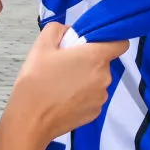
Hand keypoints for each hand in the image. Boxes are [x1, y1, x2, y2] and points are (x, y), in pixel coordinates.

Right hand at [9, 23, 125, 141]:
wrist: (29, 120)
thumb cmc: (35, 81)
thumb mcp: (41, 46)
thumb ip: (58, 30)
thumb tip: (69, 32)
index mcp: (95, 57)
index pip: (120, 43)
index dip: (110, 40)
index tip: (93, 43)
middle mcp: (104, 77)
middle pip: (103, 62)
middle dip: (88, 60)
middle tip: (65, 65)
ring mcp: (101, 97)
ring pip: (97, 80)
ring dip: (85, 79)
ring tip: (61, 84)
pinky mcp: (95, 113)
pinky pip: (92, 97)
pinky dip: (82, 96)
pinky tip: (63, 98)